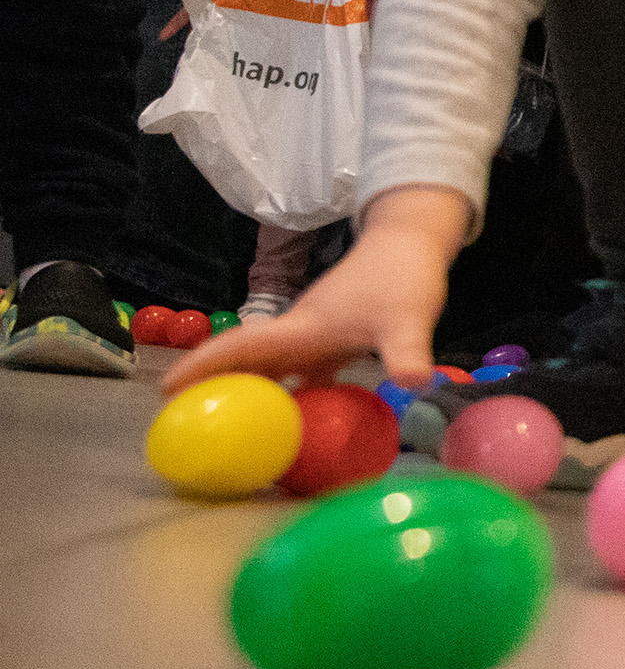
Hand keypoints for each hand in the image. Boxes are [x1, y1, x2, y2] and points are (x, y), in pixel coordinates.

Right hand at [159, 185, 466, 394]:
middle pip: (246, 361)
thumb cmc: (402, 275)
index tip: (165, 388)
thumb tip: (415, 384)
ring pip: (272, 369)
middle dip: (213, 386)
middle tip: (182, 420)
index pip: (241, 347)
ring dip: (251, 393)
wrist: (410, 241)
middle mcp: (300, 332)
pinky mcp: (334, 339)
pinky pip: (302, 373)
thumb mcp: (408, 318)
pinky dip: (292, 394)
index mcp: (302, 328)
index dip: (202, 365)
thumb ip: (406, 351)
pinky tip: (297, 419)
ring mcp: (315, 336)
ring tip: (229, 427)